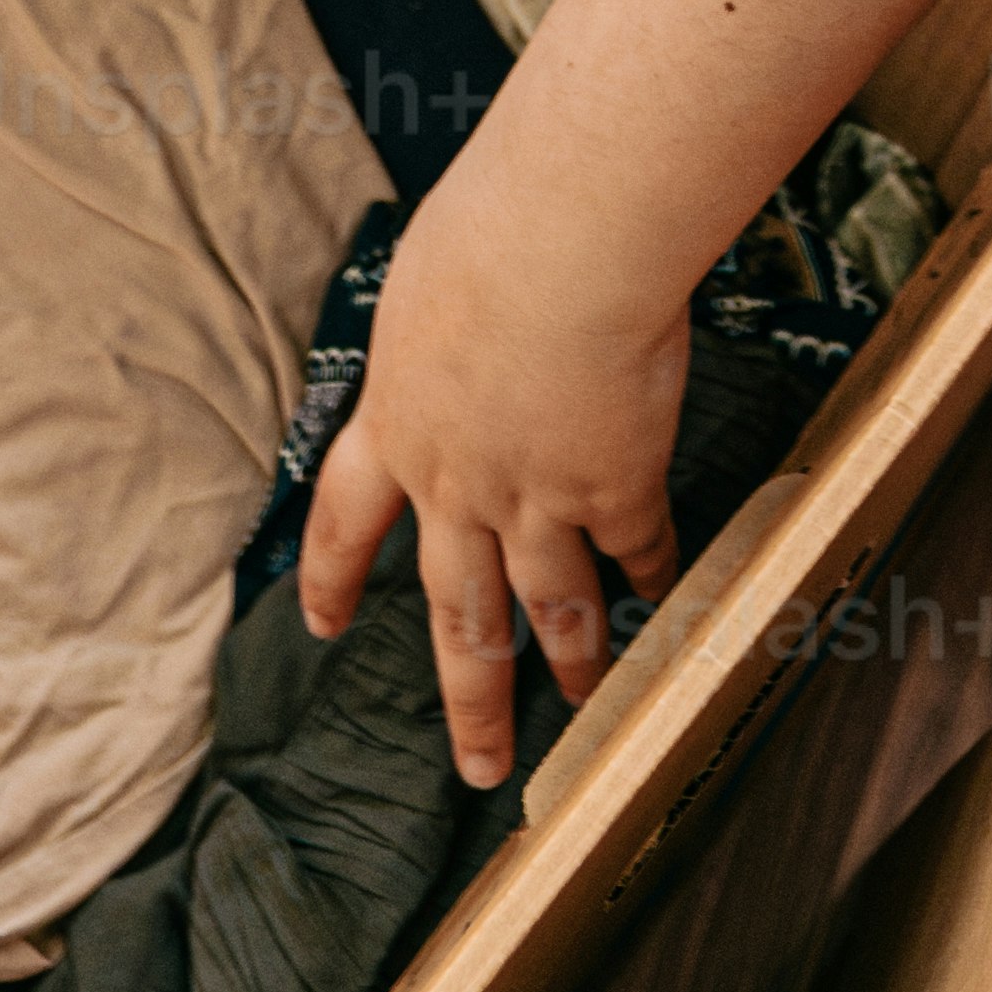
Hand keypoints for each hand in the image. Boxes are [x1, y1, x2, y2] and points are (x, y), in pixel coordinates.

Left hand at [298, 150, 690, 794]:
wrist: (557, 248)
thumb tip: (454, 297)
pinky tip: (671, 608)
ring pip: (551, 608)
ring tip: (584, 710)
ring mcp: (537, 498)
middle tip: (476, 766)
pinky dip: (658, 582)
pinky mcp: (617, 489)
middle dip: (469, 694)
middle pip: (456, 611)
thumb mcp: (432, 275)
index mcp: (398, 423)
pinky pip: (640, 552)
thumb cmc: (490, 226)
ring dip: (572, 664)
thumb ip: (440, 319)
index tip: (319, 624)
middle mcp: (459, 484)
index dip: (331, 577)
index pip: (344, 519)